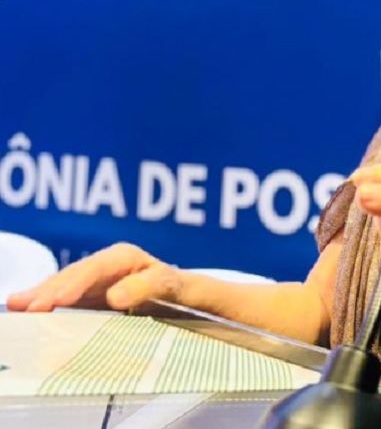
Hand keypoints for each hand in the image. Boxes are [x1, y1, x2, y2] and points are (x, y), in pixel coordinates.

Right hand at [5, 243, 182, 312]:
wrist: (177, 296)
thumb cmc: (175, 288)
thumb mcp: (170, 285)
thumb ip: (148, 287)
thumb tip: (115, 296)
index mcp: (122, 257)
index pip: (95, 269)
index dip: (76, 283)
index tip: (59, 299)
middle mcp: (102, 266)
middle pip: (72, 276)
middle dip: (49, 291)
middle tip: (28, 308)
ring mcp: (91, 281)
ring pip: (62, 286)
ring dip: (40, 297)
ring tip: (18, 306)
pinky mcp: (85, 296)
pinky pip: (61, 298)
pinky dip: (43, 302)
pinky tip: (21, 307)